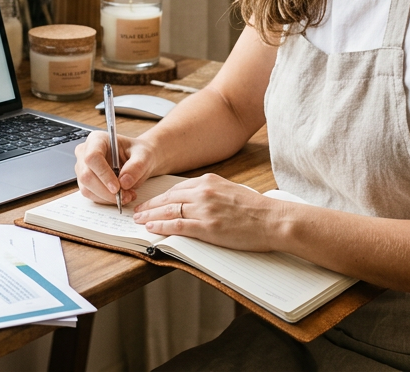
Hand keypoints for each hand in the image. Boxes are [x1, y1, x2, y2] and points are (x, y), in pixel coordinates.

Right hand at [73, 130, 158, 205]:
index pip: (92, 157)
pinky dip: (106, 200)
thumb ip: (136, 166)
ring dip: (107, 197)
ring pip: (87, 188)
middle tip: (125, 196)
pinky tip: (121, 196)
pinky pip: (91, 195)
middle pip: (86, 175)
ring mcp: (83, 168)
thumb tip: (124, 182)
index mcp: (97, 139)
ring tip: (127, 196)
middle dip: (106, 191)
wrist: (138, 161)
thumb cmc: (139, 153)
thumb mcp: (144, 156)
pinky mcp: (85, 182)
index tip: (117, 187)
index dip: (103, 174)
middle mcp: (85, 152)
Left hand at [131, 174, 283, 250]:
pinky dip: (161, 227)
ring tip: (139, 220)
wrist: (272, 219)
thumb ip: (211, 193)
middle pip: (168, 198)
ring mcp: (204, 209)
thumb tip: (195, 200)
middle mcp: (204, 192)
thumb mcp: (230, 191)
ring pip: (169, 211)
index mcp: (209, 181)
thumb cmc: (256, 209)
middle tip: (137, 210)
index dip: (160, 196)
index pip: (177, 188)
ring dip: (150, 216)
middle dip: (150, 205)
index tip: (151, 201)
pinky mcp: (207, 227)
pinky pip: (177, 226)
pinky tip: (151, 228)